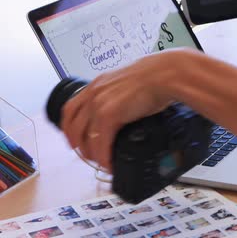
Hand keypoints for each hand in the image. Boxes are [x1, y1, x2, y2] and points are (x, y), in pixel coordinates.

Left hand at [60, 49, 189, 170]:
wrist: (166, 74)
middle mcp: (94, 93)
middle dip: (78, 145)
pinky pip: (100, 142)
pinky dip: (103, 156)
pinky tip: (109, 163)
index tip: (75, 139)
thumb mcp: (132, 82)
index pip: (71, 108)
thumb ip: (123, 94)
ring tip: (101, 162)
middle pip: (72, 125)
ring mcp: (99, 104)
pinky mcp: (110, 114)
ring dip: (91, 154)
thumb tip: (129, 108)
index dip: (70, 128)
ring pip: (85, 137)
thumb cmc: (158, 75)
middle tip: (88, 156)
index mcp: (98, 84)